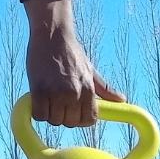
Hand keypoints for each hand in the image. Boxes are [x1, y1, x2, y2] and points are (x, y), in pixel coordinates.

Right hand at [23, 0, 124, 127]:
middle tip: (57, 103)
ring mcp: (56, 92)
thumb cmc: (71, 52)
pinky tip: (38, 100)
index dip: (80, 119)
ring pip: (54, 120)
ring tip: (47, 98)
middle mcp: (74, 93)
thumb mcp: (90, 70)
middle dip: (63, 116)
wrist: (52, 35)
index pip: (89, 120)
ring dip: (49, 114)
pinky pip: (39, 115)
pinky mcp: (39, 89)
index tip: (72, 111)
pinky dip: (37, 111)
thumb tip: (121, 99)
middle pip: (70, 123)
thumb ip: (104, 88)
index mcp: (88, 90)